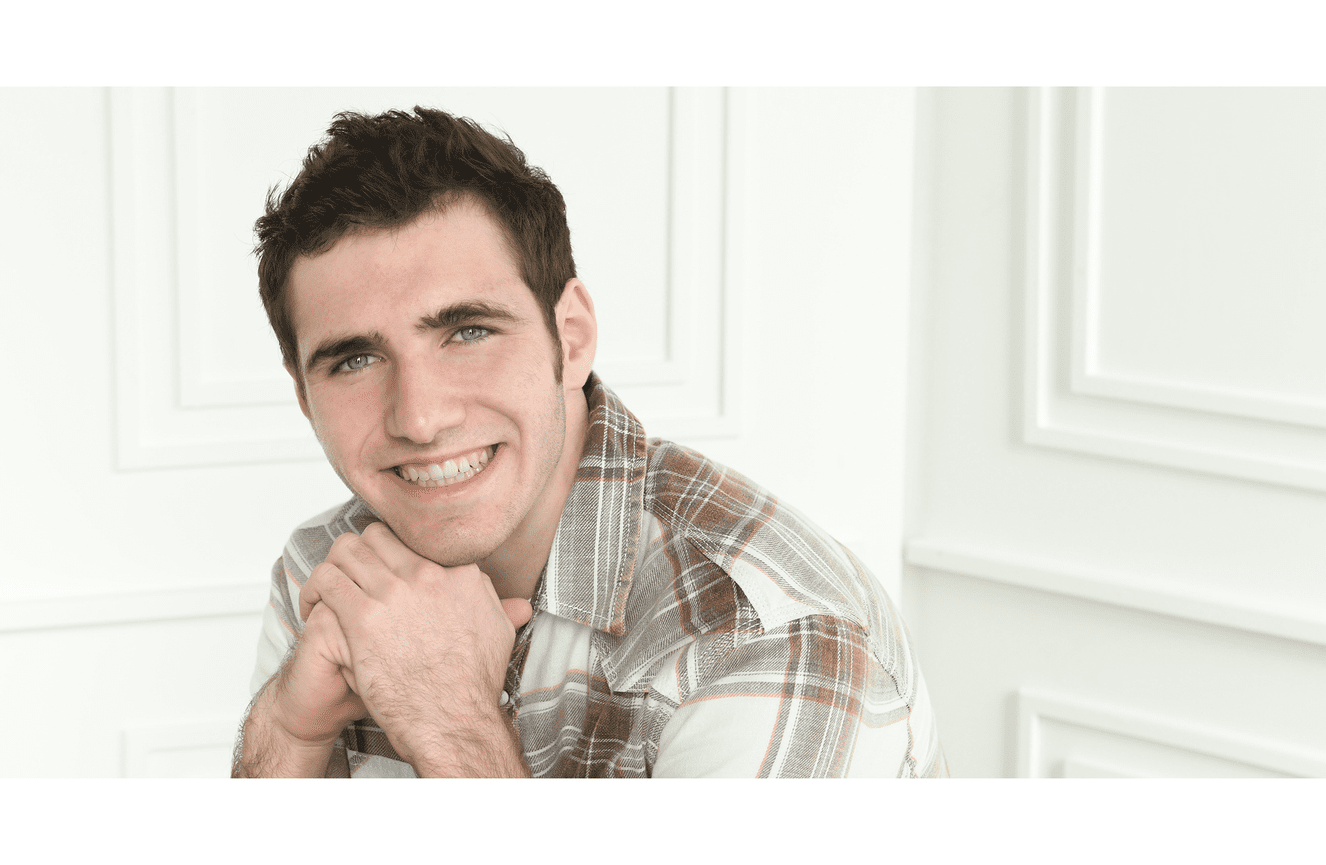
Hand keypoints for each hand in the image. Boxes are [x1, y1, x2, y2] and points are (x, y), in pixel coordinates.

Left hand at [297, 522, 530, 772]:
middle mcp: (426, 575)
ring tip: (326, 590)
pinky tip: (315, 606)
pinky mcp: (364, 617)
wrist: (454, 721)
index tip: (383, 574)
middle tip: (349, 576)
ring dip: (333, 566)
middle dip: (358, 553)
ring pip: (346, 550)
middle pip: (377, 536)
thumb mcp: (499, 635)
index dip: (393, 557)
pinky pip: (327, 581)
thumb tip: (514, 603)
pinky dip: (315, 590)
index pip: (414, 542)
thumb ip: (500, 609)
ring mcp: (394, 593)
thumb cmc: (472, 687)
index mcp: (458, 574)